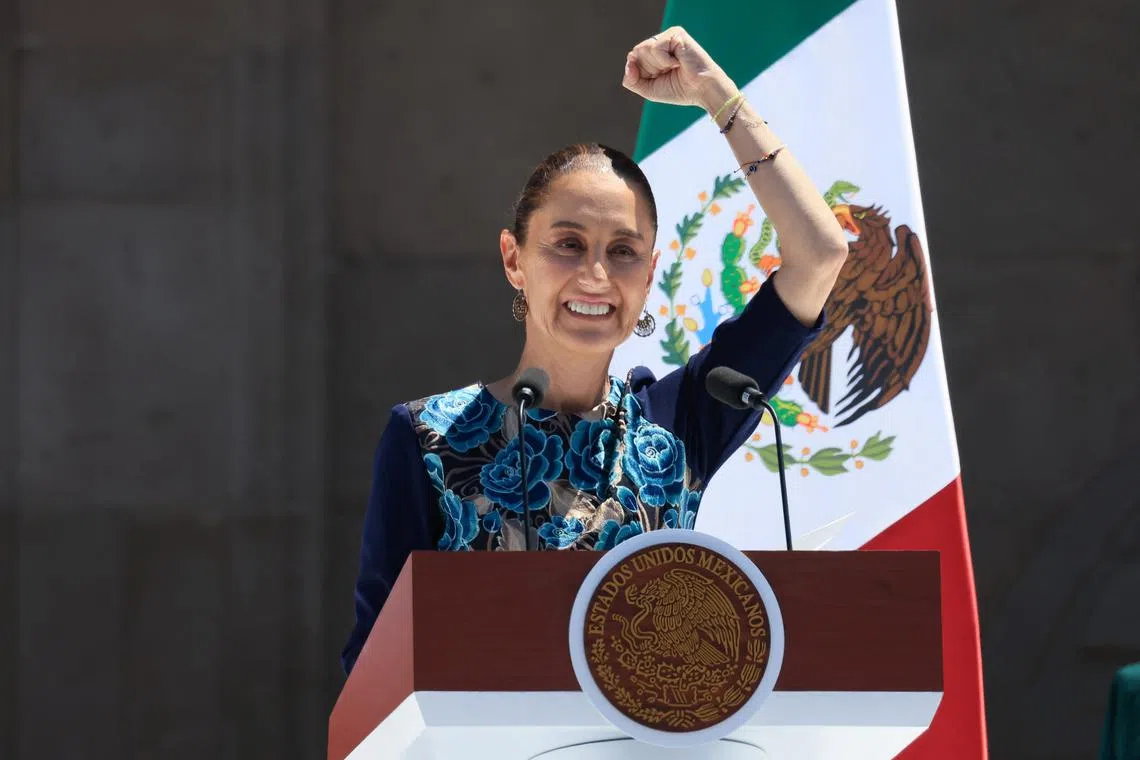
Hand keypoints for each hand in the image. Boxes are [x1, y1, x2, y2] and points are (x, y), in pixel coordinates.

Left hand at [621, 26, 736, 113]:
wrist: (702, 90)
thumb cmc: (679, 90)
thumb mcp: (649, 89)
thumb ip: (632, 80)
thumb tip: (629, 60)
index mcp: (653, 54)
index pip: (632, 59)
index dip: (640, 73)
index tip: (659, 78)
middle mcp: (659, 42)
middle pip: (636, 53)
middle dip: (650, 69)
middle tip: (669, 72)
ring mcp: (668, 36)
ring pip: (643, 49)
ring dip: (657, 65)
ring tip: (674, 66)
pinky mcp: (675, 34)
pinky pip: (656, 48)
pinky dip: (665, 61)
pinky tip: (679, 62)